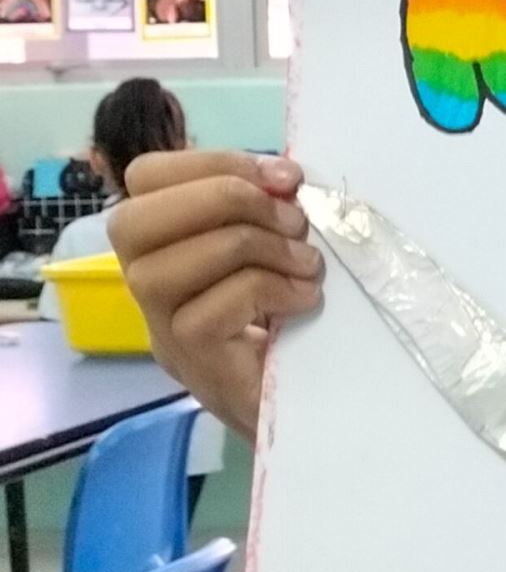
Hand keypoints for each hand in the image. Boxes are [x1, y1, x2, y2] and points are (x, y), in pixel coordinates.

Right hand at [110, 151, 323, 437]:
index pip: (146, 178)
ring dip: (254, 248)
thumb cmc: (291, 320)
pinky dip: (268, 292)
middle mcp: (147, 284)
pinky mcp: (194, 362)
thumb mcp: (277, 251)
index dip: (215, 161)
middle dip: (224, 197)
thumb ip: (267, 212)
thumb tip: (284, 177)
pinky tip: (302, 299)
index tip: (284, 177)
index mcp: (168, 242)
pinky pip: (209, 313)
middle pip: (134, 220)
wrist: (305, 410)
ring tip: (305, 263)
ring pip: (168, 268)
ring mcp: (162, 328)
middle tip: (291, 220)